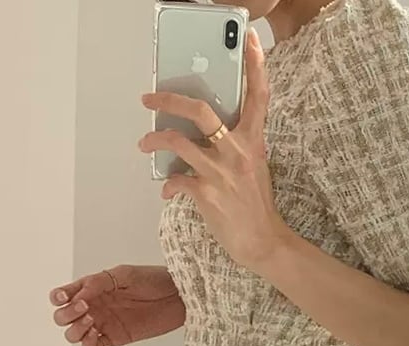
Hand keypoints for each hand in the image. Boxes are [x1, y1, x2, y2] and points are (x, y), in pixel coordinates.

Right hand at [49, 264, 185, 345]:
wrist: (177, 297)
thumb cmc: (153, 280)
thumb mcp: (124, 274)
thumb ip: (99, 283)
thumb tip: (78, 296)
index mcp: (91, 288)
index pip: (62, 295)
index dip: (57, 297)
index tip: (65, 297)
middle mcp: (94, 306)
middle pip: (62, 317)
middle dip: (67, 314)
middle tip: (86, 308)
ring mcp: (103, 324)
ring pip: (73, 334)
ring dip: (76, 329)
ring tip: (93, 320)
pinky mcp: (115, 339)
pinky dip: (87, 344)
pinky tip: (96, 334)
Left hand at [139, 28, 291, 274]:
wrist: (262, 241)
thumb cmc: (255, 205)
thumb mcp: (254, 167)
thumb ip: (236, 146)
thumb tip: (204, 134)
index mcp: (253, 141)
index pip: (258, 96)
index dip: (255, 66)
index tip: (250, 40)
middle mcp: (237, 151)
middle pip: (200, 111)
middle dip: (168, 99)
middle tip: (149, 98)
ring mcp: (221, 172)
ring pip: (178, 142)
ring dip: (154, 140)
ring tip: (145, 144)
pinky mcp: (207, 193)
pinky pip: (177, 180)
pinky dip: (168, 184)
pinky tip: (167, 189)